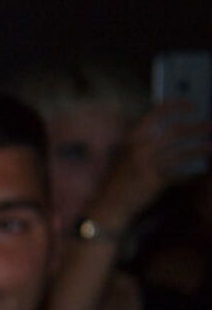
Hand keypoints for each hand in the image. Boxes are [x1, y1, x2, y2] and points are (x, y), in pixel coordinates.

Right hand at [89, 100, 211, 229]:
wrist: (109, 206)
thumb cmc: (119, 181)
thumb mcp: (127, 156)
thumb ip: (144, 143)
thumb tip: (174, 132)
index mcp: (132, 139)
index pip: (155, 114)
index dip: (175, 106)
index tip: (191, 104)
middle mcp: (139, 149)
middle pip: (175, 132)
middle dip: (196, 128)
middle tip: (210, 126)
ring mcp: (147, 166)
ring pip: (181, 152)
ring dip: (199, 149)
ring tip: (211, 147)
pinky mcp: (154, 182)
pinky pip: (179, 174)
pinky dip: (191, 174)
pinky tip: (200, 172)